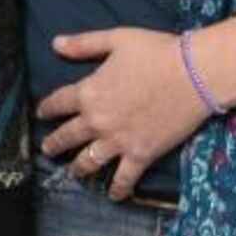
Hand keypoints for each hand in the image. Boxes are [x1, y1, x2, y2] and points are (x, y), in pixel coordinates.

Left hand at [36, 28, 209, 200]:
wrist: (194, 74)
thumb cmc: (155, 52)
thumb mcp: (115, 39)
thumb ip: (83, 44)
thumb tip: (55, 43)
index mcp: (88, 92)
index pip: (58, 103)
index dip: (46, 109)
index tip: (41, 114)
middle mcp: (97, 121)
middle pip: (67, 136)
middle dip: (54, 143)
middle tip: (47, 149)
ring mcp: (118, 141)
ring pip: (88, 162)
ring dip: (77, 168)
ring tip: (72, 172)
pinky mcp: (141, 154)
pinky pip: (124, 178)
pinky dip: (117, 189)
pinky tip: (113, 195)